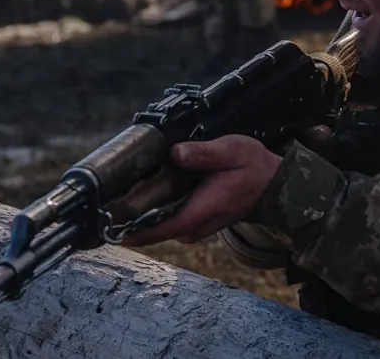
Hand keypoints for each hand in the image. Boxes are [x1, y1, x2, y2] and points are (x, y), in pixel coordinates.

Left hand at [120, 135, 281, 246]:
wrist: (275, 186)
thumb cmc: (254, 169)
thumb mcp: (232, 151)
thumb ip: (203, 154)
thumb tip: (175, 153)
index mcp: (199, 211)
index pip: (156, 229)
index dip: (129, 229)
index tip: (105, 224)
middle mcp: (193, 226)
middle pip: (150, 228)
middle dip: (127, 216)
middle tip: (105, 198)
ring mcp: (193, 227)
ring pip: (157, 224)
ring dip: (139, 212)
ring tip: (119, 194)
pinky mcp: (193, 222)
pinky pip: (166, 220)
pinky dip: (153, 208)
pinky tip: (144, 191)